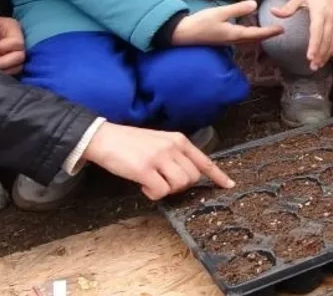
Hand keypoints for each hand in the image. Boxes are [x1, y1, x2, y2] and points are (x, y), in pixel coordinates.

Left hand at [0, 12, 24, 72]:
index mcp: (13, 28)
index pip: (16, 43)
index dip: (0, 49)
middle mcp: (18, 41)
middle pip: (20, 57)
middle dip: (2, 63)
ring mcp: (16, 53)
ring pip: (17, 67)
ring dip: (1, 70)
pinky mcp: (10, 62)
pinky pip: (11, 71)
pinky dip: (0, 73)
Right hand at [82, 122, 233, 200]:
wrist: (103, 137)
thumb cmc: (130, 143)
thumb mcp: (159, 142)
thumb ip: (175, 154)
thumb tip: (186, 175)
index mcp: (179, 140)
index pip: (204, 160)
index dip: (218, 175)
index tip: (228, 185)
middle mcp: (173, 147)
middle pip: (193, 177)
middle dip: (181, 186)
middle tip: (164, 183)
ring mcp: (159, 157)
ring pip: (180, 185)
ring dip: (167, 190)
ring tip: (152, 183)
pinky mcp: (145, 169)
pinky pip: (161, 191)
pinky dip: (154, 194)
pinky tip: (144, 187)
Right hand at [173, 0, 282, 46]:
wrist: (182, 34)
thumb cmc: (200, 23)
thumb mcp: (220, 13)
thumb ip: (237, 9)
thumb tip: (254, 4)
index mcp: (235, 34)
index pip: (257, 34)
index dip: (270, 32)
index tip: (282, 30)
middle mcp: (233, 40)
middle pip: (255, 39)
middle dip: (267, 35)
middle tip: (279, 31)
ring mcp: (227, 41)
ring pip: (248, 39)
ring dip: (258, 36)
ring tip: (268, 30)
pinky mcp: (222, 39)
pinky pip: (241, 38)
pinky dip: (249, 34)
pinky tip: (248, 29)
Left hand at [270, 0, 332, 69]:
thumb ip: (288, 7)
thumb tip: (272, 12)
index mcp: (319, 10)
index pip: (317, 31)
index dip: (315, 45)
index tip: (310, 57)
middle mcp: (331, 16)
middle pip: (327, 39)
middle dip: (320, 54)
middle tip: (314, 67)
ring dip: (329, 53)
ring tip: (321, 63)